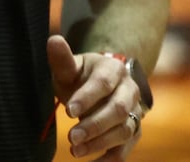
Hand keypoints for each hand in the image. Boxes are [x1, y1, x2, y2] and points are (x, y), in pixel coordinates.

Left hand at [47, 34, 145, 159]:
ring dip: (100, 143)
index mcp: (113, 69)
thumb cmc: (80, 75)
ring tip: (76, 150)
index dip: (87, 98)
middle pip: (118, 110)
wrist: (101, 84)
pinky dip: (111, 158)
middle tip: (72, 137)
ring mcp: (135, 111)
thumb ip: (62, 58)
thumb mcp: (70, 66)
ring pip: (124, 130)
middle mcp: (130, 90)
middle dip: (95, 125)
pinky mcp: (134, 130)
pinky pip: (127, 148)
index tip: (69, 110)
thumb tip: (53, 40)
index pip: (103, 84)